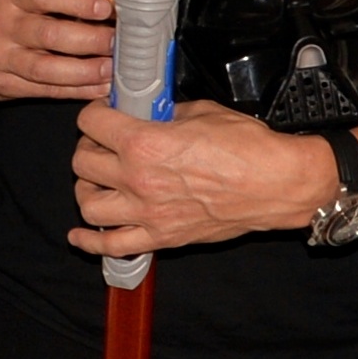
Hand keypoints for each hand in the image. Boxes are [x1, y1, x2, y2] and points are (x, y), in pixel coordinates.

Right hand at [0, 0, 113, 100]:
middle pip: (50, 35)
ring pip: (47, 69)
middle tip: (115, 43)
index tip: (106, 10)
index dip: (77, 3)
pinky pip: (45, 91)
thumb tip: (109, 8)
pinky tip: (99, 88)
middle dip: (90, 41)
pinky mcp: (4, 85)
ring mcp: (1, 58)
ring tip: (111, 70)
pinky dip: (76, 91)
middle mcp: (2, 25)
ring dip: (85, 71)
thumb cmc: (10, 14)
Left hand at [67, 100, 337, 256]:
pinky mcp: (161, 237)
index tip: (102, 114)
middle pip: (82, 163)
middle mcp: (138, 179)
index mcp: (144, 143)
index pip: (91, 123)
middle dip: (89, 147)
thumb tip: (151, 114)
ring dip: (87, 188)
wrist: (277, 184)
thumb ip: (166, 114)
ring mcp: (147, 213)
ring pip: (87, 204)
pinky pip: (111, 246)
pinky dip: (89, 241)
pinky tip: (80, 234)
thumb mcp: (202, 112)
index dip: (94, 113)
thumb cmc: (248, 148)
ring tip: (100, 180)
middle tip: (103, 143)